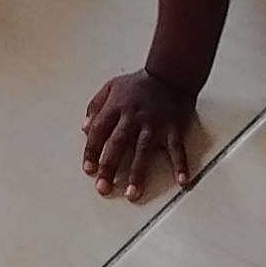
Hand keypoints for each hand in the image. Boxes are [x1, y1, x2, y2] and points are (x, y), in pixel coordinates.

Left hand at [84, 70, 195, 200]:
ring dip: (138, 173)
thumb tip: (84, 129)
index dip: (92, 151)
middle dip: (109, 167)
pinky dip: (180, 164)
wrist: (170, 73)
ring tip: (132, 194)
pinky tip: (181, 180)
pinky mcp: (174, 127)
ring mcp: (155, 124)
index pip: (99, 132)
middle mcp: (133, 117)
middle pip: (118, 144)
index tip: (88, 169)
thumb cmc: (139, 83)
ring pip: (144, 150)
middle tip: (103, 188)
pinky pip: (177, 148)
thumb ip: (95, 107)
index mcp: (116, 107)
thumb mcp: (111, 87)